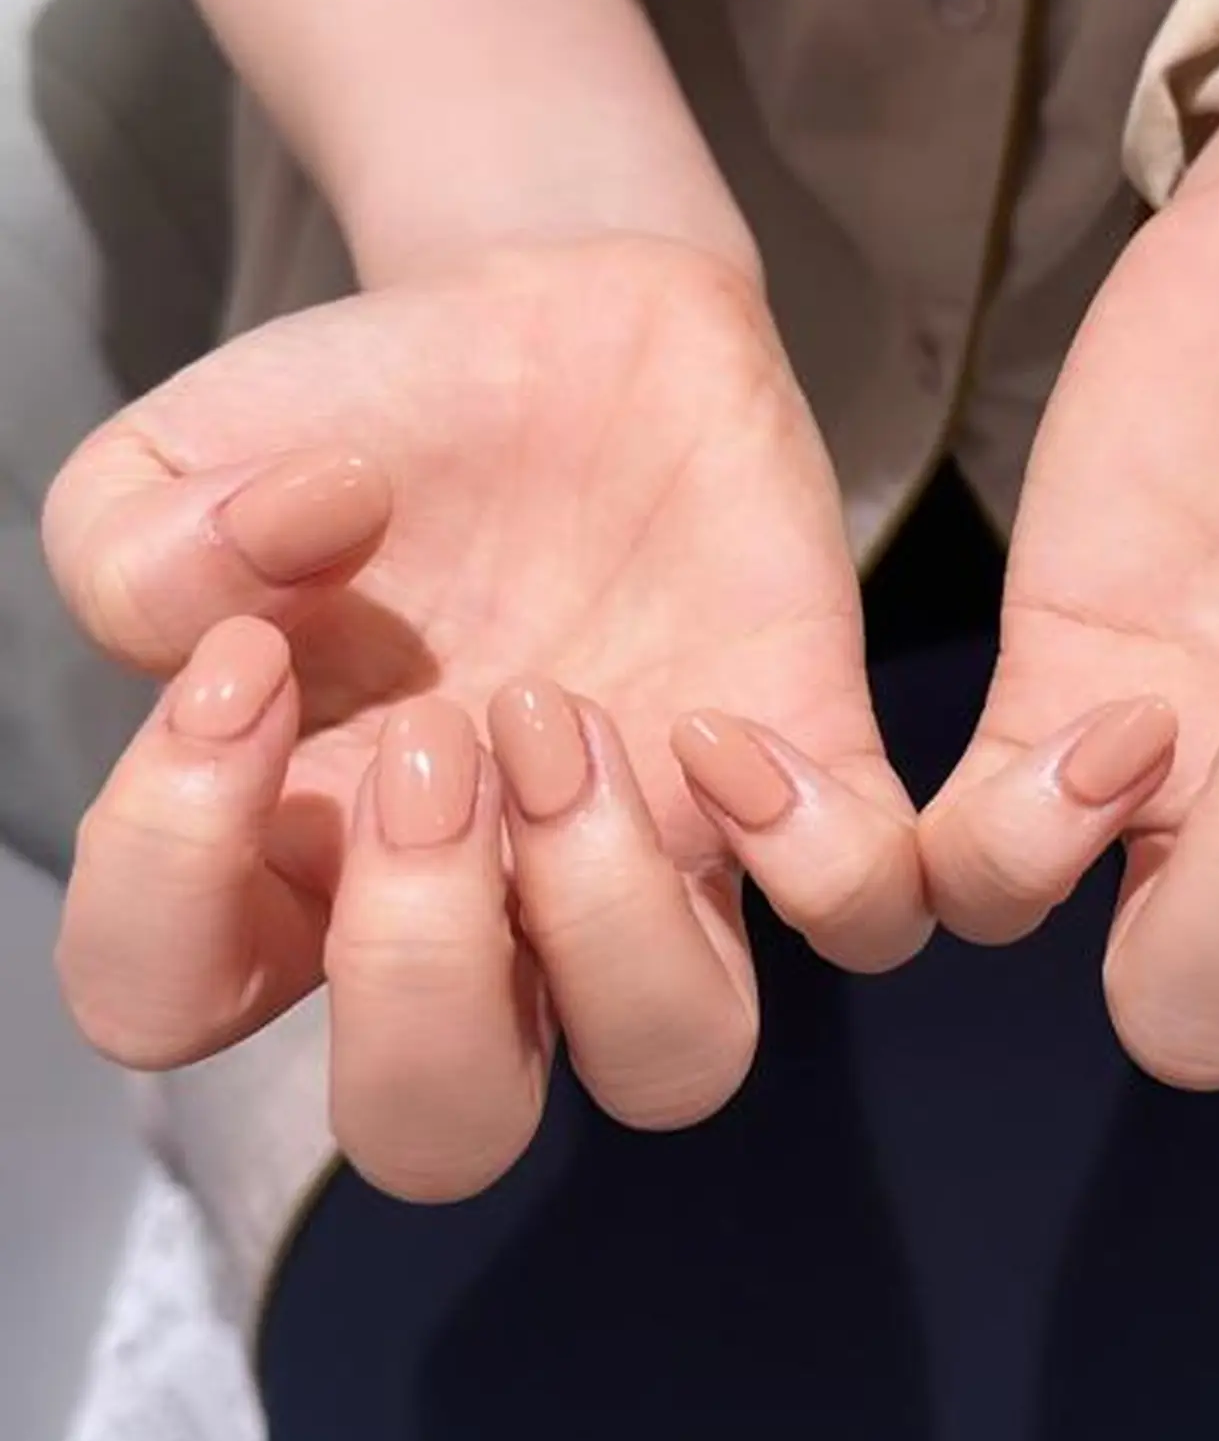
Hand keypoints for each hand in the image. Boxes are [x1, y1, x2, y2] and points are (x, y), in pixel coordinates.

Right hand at [47, 236, 924, 1197]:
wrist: (556, 307)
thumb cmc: (361, 425)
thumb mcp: (170, 462)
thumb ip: (133, 559)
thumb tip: (251, 640)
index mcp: (285, 860)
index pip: (165, 1006)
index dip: (174, 871)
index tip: (243, 662)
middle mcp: (472, 912)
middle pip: (440, 1133)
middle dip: (423, 968)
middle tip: (436, 744)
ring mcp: (651, 865)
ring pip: (674, 1070)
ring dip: (615, 923)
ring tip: (567, 717)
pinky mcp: (807, 775)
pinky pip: (864, 917)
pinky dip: (816, 852)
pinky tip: (722, 715)